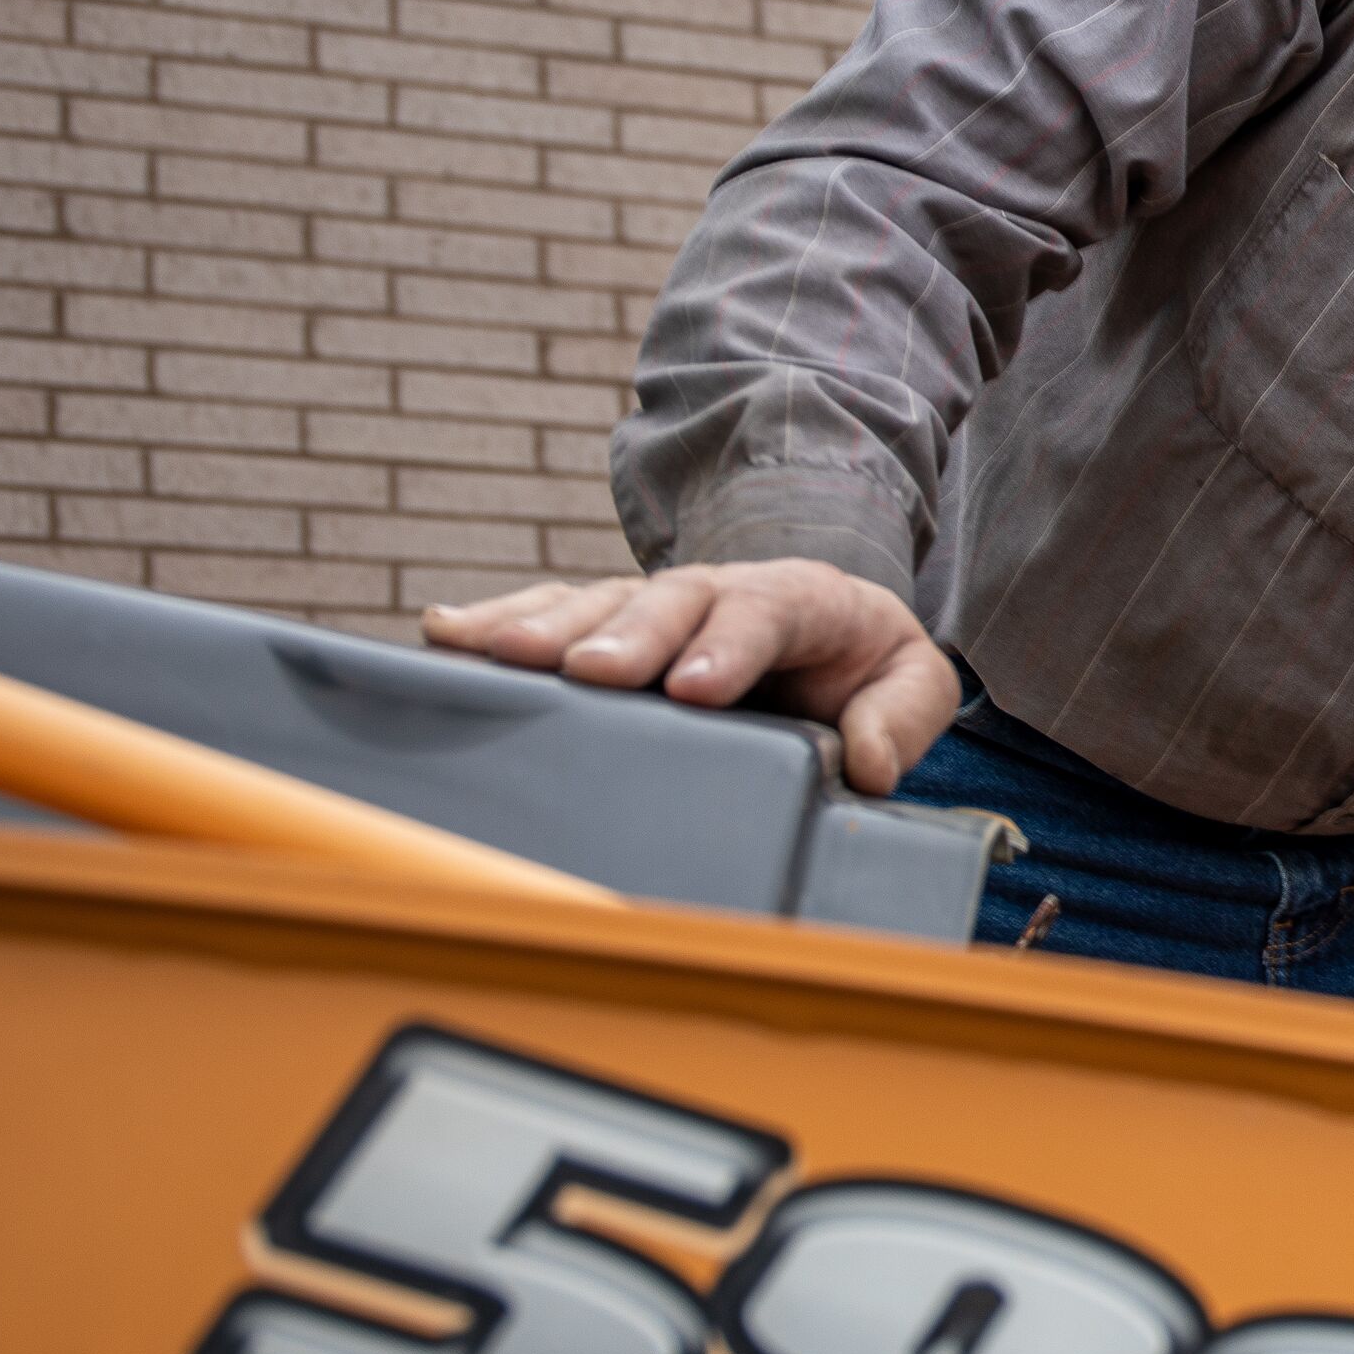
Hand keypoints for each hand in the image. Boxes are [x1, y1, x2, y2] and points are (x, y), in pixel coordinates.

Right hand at [420, 561, 960, 797]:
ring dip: (544, 627)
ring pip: (597, 604)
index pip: (766, 611)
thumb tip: (867, 764)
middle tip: (587, 674)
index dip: (729, 647)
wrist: (828, 627)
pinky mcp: (608, 624)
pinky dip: (497, 622)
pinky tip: (443, 635)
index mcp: (799, 599)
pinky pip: (551, 613)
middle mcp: (717, 589)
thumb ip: (901, 717)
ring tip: (489, 652)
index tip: (695, 689)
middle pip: (667, 602)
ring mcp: (656, 604)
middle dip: (626, 637)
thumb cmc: (864, 662)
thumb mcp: (910, 683)